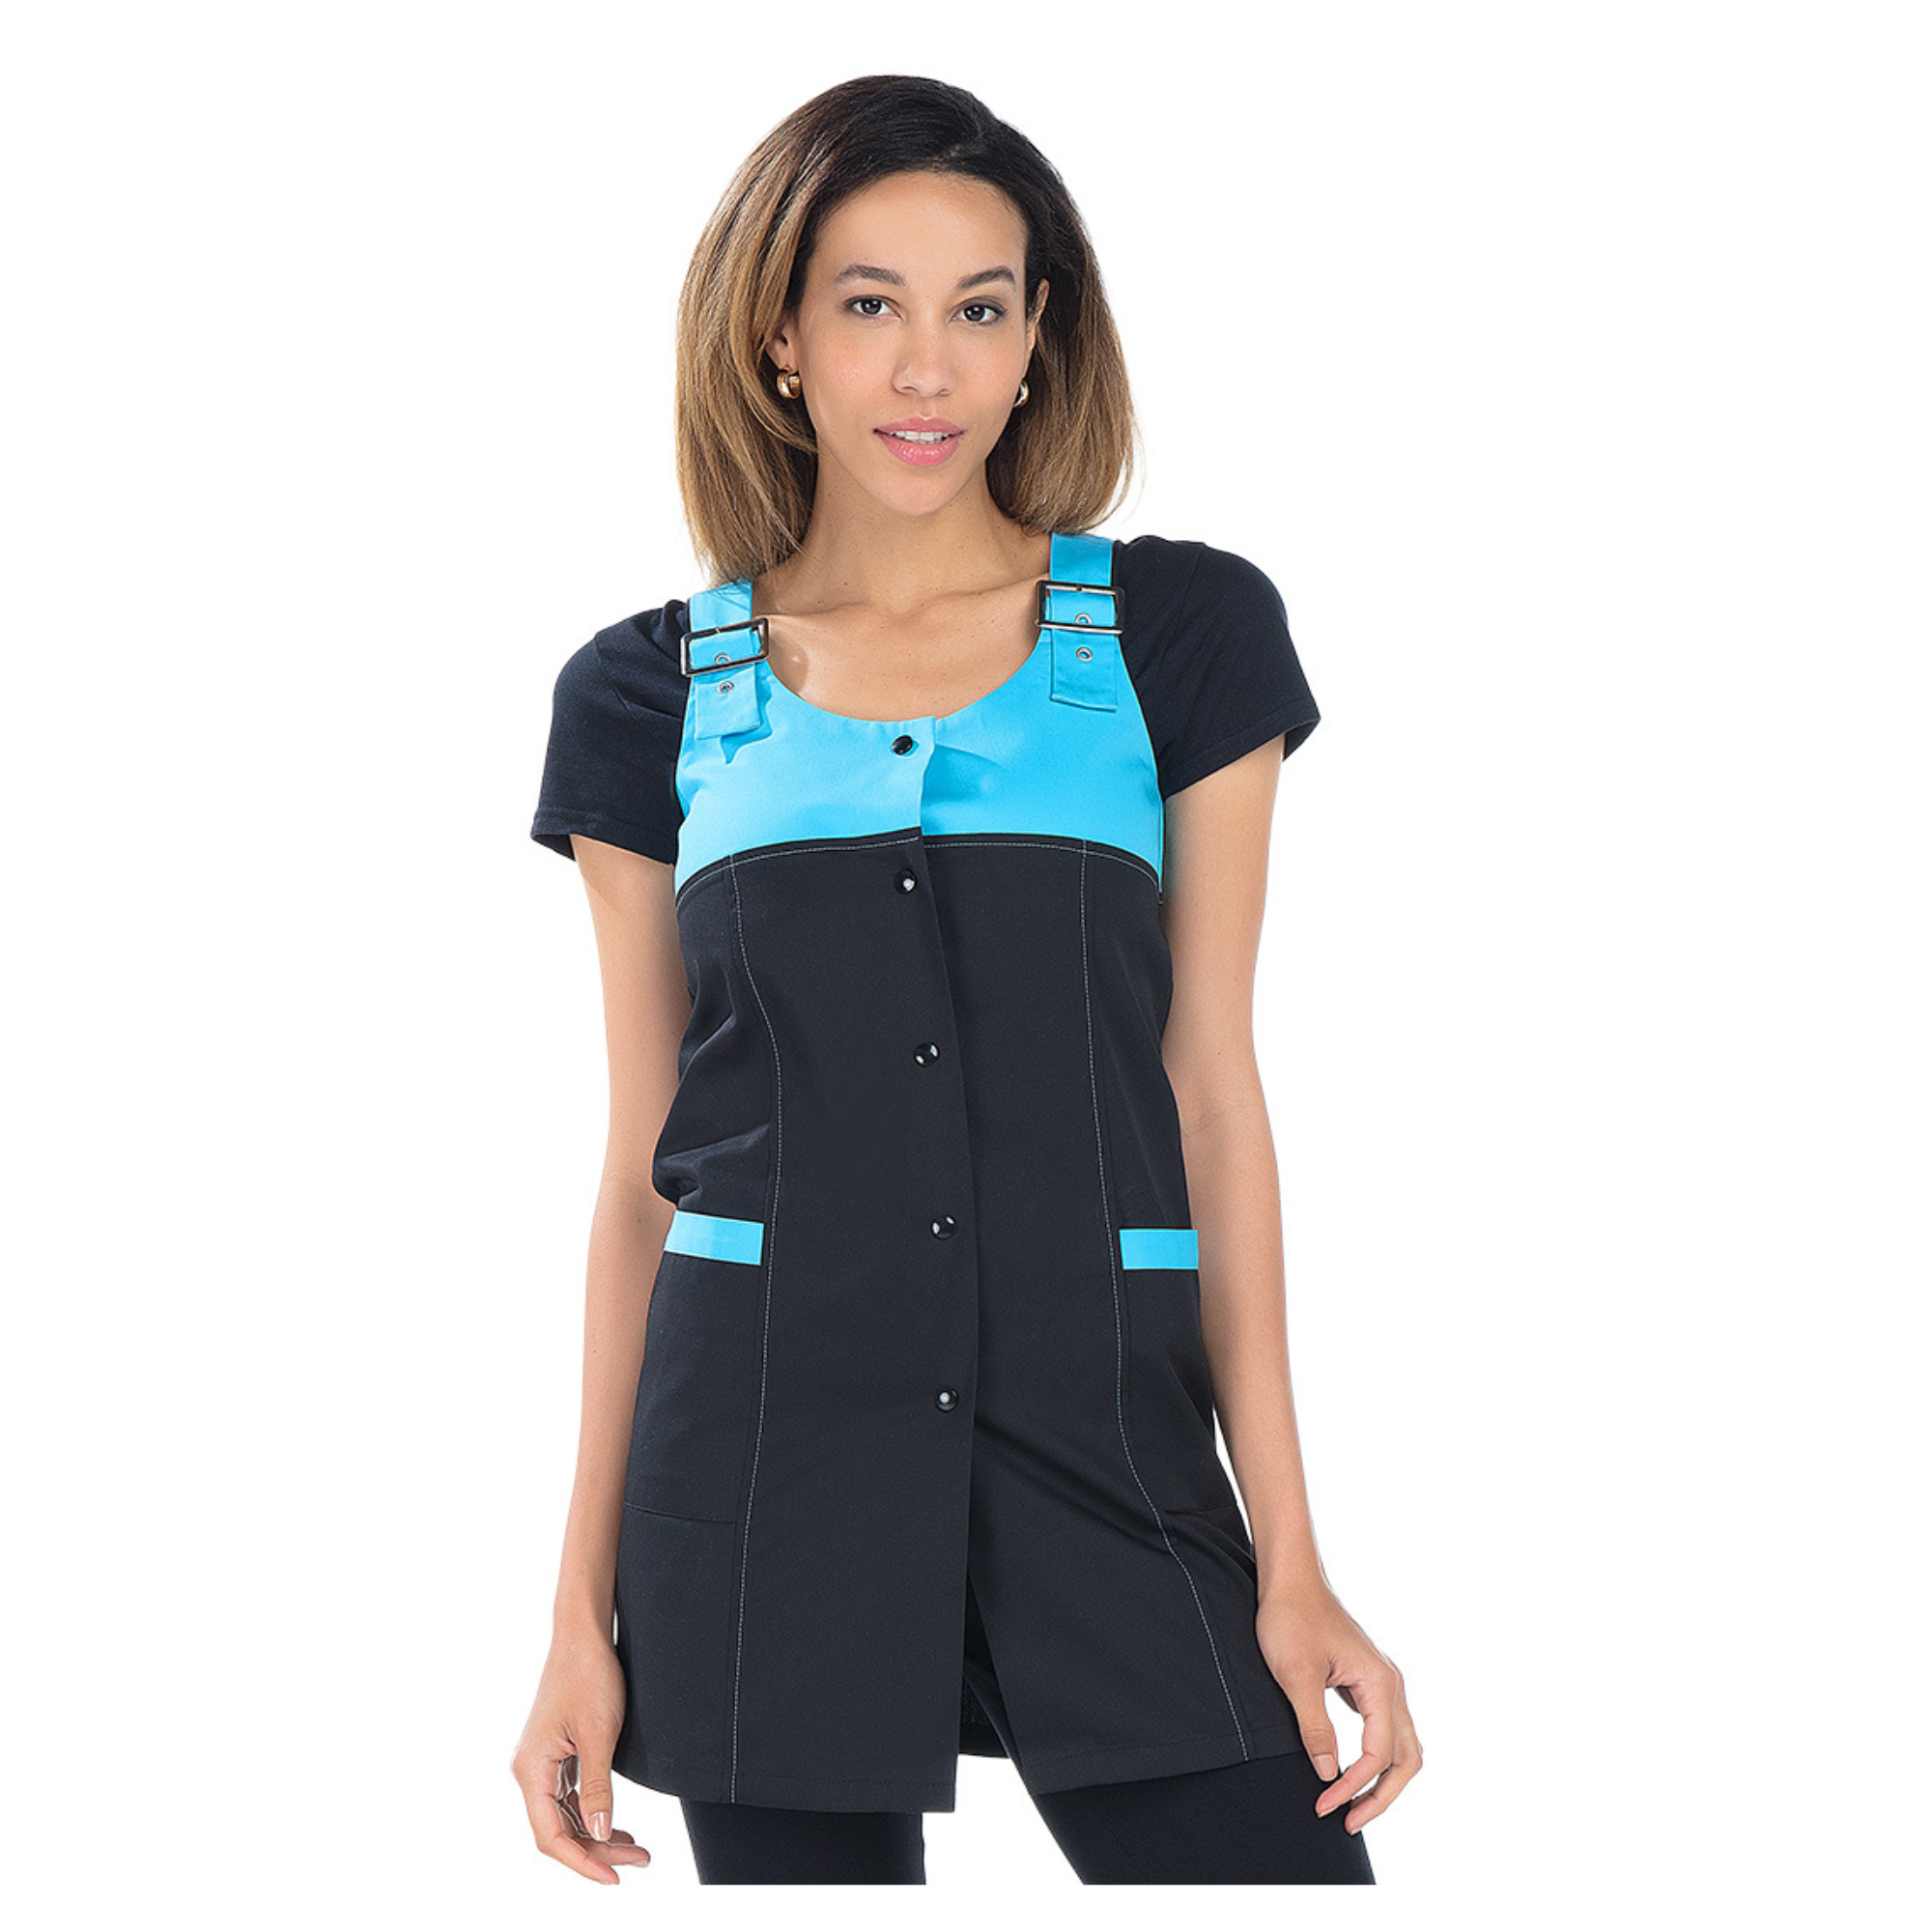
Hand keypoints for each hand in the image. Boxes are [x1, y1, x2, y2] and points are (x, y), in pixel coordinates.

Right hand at [511, 1627, 652, 1882]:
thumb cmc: (590, 1676)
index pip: (551, 1836)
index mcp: (531, 1769)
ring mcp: (541, 1761)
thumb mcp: (600, 1734)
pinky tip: (614, 1823)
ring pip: (565, 1814)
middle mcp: (529, 1770)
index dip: (582, 1862)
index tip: (615, 1876)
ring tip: (636, 1848)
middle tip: (640, 1859)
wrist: (584, 1634)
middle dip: (597, 1850)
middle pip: (558, 1829)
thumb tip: (600, 1833)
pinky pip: (569, 1796)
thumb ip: (598, 1787)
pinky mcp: (555, 1752)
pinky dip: (592, 1812)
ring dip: (597, 1833)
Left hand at [1255, 1579, 1421, 1834]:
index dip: (1352, 1787)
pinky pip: (1384, 1730)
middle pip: (1405, 1759)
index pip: (1377, 1755)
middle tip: (1348, 1822)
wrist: (1290, 1579)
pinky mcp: (1368, 1682)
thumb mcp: (1296, 1676)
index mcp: (1380, 1684)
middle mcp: (1391, 1685)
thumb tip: (1327, 1774)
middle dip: (1381, 1796)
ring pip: (1400, 1746)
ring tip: (1353, 1806)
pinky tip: (1350, 1770)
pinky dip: (1376, 1758)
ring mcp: (1383, 1683)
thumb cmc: (1291, 1618)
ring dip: (1382, 1780)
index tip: (1323, 1805)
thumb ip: (1315, 1727)